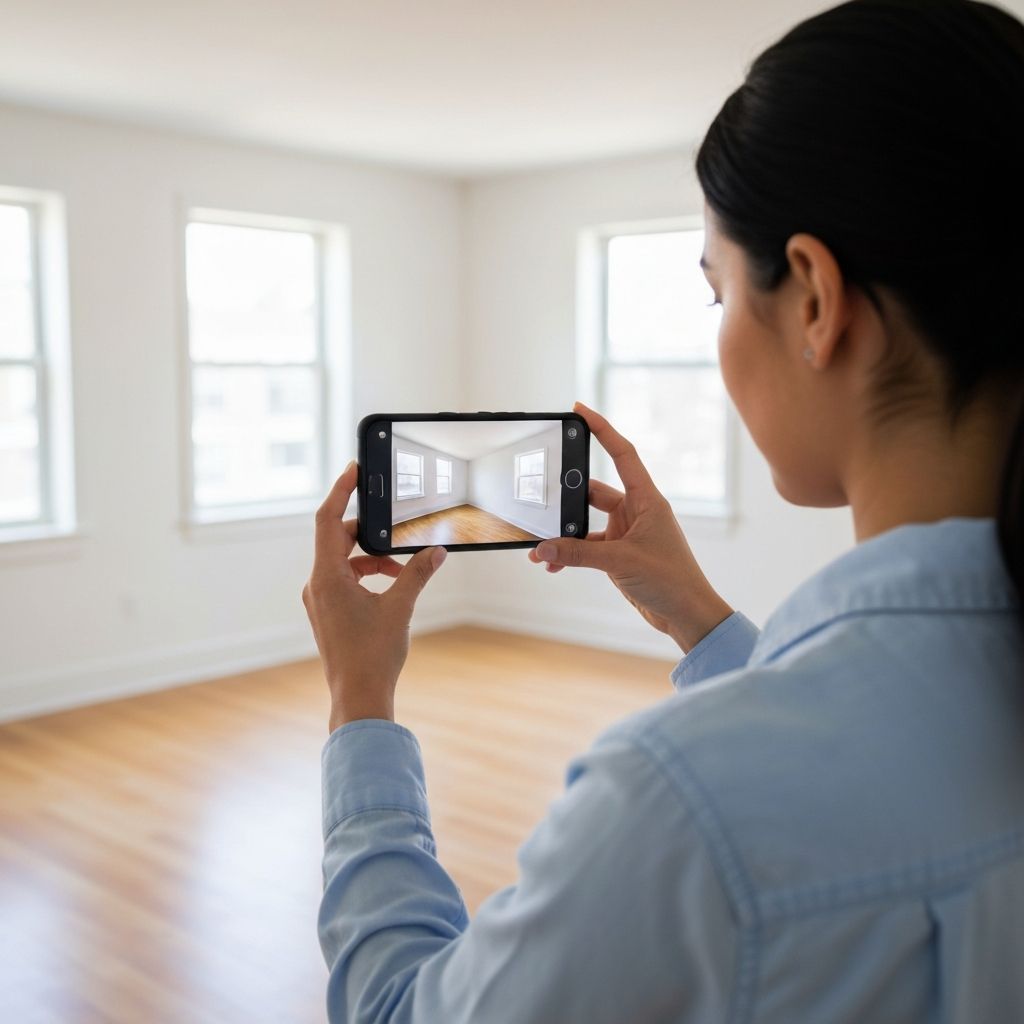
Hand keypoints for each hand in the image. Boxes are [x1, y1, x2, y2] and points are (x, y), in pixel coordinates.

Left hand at [302, 461, 446, 731]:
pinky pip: (344, 580)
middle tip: (395, 526)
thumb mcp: (400, 607)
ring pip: (343, 561)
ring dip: (372, 558)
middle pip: (337, 539)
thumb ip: (417, 574)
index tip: (354, 470)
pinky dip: (367, 575)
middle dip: (369, 532)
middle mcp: (317, 585)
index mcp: (327, 577)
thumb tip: (436, 552)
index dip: (341, 491)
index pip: (328, 519)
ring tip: (402, 568)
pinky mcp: (327, 613)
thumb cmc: (373, 655)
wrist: (358, 697)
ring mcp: (320, 600)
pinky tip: (392, 587)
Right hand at [529, 403, 733, 653]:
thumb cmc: (672, 581)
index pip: (622, 454)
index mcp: (647, 500)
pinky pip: (586, 547)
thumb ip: (578, 554)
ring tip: (541, 545)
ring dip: (564, 534)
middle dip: (566, 499)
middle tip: (541, 499)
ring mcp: (627, 532)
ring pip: (585, 522)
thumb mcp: (620, 562)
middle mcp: (636, 511)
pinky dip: (569, 554)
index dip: (601, 429)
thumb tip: (543, 548)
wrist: (687, 614)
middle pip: (593, 491)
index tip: (579, 410)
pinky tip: (552, 564)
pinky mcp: (619, 553)